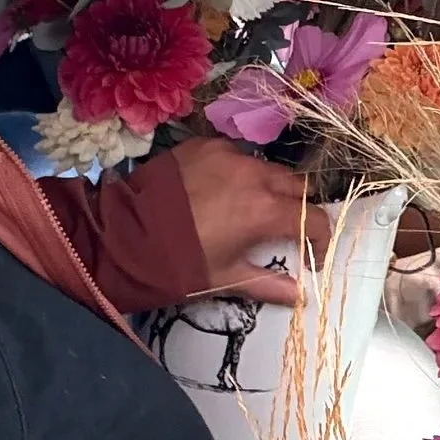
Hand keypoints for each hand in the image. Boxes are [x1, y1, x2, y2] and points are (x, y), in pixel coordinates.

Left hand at [166, 136, 330, 304]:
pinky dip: (239, 173)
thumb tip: (299, 295)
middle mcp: (254, 175)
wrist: (119, 235)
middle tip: (284, 232)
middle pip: (297, 187)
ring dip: (270, 188)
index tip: (312, 256)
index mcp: (264, 211)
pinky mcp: (204, 145)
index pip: (316, 219)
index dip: (321, 239)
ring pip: (267, 168)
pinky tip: (220, 191)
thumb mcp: (223, 279)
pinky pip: (236, 156)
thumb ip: (268, 284)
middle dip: (299, 210)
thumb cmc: (175, 263)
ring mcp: (228, 155)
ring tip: (250, 210)